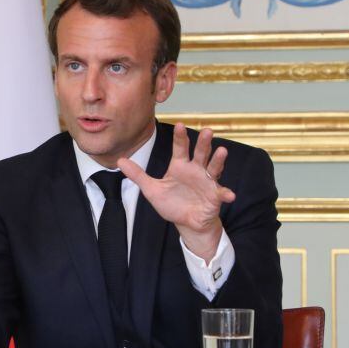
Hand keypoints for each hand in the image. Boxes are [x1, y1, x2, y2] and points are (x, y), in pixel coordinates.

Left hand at [118, 124, 234, 261]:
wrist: (187, 222)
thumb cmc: (172, 203)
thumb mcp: (152, 189)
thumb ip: (138, 175)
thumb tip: (120, 160)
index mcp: (180, 166)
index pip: (180, 148)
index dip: (180, 137)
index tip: (179, 125)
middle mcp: (196, 170)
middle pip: (201, 153)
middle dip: (204, 142)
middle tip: (207, 131)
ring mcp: (207, 181)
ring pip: (213, 167)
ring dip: (218, 160)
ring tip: (222, 151)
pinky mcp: (215, 196)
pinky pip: (221, 193)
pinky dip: (225, 193)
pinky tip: (229, 195)